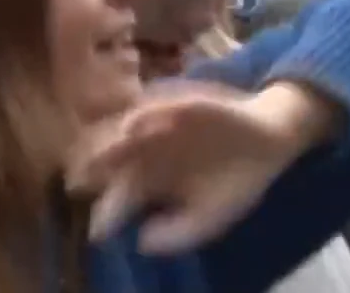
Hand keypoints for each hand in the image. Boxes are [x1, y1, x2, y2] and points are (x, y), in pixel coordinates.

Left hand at [70, 81, 340, 252]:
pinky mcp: (179, 103)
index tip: (99, 231)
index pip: (118, 198)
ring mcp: (157, 125)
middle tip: (80, 182)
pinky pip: (157, 108)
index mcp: (146, 179)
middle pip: (109, 160)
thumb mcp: (211, 218)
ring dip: (111, 141)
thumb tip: (143, 245)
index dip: (107, 215)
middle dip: (92, 170)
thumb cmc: (232, 181)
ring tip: (102, 154)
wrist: (269, 143)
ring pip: (124, 131)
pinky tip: (135, 127)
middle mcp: (143, 151)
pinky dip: (145, 115)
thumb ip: (180, 234)